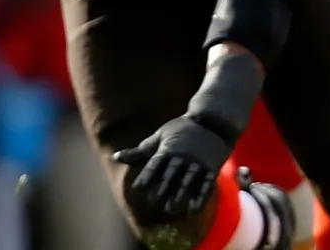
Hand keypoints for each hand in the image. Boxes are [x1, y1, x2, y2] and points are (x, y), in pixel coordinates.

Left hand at [113, 114, 233, 216]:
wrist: (214, 120)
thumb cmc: (182, 129)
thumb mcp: (160, 136)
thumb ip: (140, 151)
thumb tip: (115, 157)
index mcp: (168, 149)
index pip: (154, 166)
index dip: (146, 178)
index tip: (139, 189)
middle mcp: (183, 156)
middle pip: (170, 175)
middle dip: (162, 189)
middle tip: (155, 202)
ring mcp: (199, 161)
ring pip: (188, 181)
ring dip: (181, 195)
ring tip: (172, 208)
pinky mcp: (212, 166)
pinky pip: (207, 183)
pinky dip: (201, 197)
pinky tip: (193, 209)